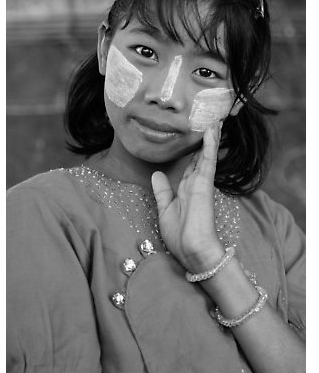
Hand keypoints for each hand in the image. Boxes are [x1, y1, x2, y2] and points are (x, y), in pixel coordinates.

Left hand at [151, 121, 223, 271]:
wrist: (193, 252)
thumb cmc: (180, 236)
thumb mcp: (165, 209)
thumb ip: (162, 191)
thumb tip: (157, 174)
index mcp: (187, 190)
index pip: (191, 166)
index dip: (193, 152)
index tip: (195, 138)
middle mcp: (196, 184)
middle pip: (200, 157)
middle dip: (204, 141)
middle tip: (209, 122)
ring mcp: (201, 183)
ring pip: (206, 155)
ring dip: (210, 137)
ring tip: (214, 120)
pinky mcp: (205, 184)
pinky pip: (208, 161)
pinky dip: (210, 145)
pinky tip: (212, 131)